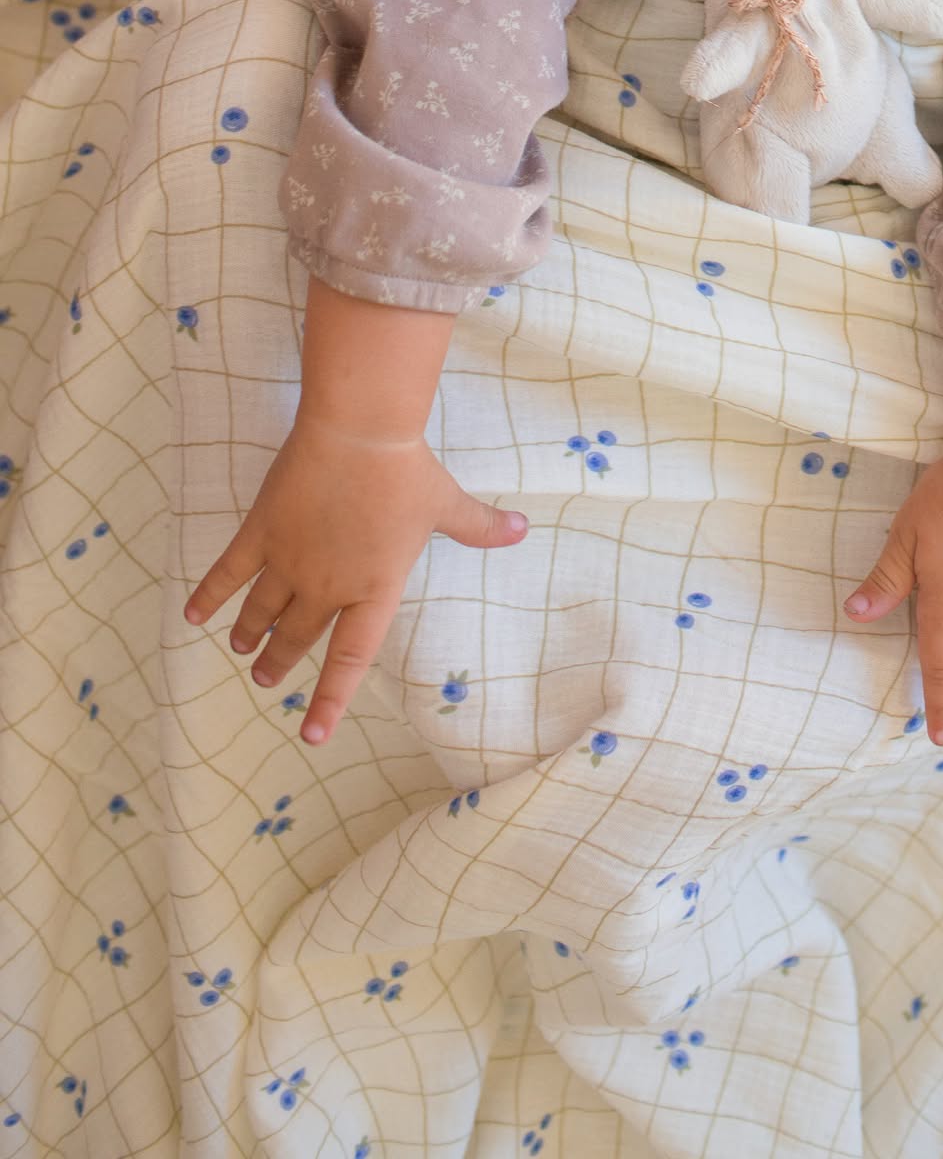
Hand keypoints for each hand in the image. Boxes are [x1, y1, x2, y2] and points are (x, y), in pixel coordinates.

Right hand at [182, 414, 526, 744]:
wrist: (360, 431)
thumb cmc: (406, 470)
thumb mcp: (446, 504)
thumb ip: (480, 527)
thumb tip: (523, 529)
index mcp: (374, 590)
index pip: (350, 659)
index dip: (331, 700)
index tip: (313, 735)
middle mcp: (328, 587)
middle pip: (298, 637)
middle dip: (280, 661)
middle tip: (266, 676)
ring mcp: (289, 562)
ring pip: (262, 612)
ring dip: (251, 634)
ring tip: (244, 648)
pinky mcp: (262, 533)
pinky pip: (229, 573)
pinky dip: (209, 595)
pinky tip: (194, 615)